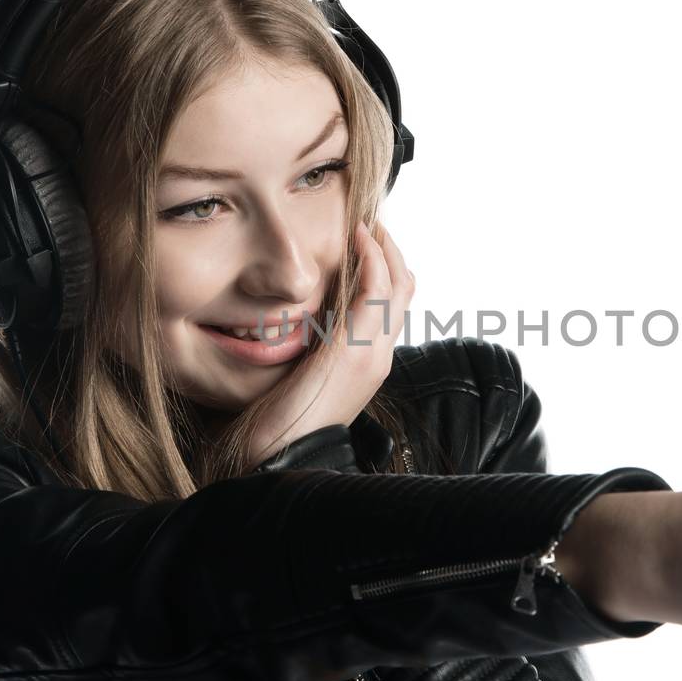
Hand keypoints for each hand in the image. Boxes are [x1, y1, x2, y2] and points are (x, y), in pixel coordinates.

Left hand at [244, 219, 415, 468]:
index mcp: (370, 365)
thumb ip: (313, 350)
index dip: (387, 269)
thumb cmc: (278, 426)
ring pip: (397, 285)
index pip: (394, 307)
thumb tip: (303, 324)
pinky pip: (375, 291)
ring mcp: (373, 354)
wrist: (276, 459)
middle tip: (373, 222)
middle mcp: (380, 358)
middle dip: (392, 251)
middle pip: (405, 290)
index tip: (368, 241)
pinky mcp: (354, 351)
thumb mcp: (303, 380)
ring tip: (367, 221)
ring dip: (384, 247)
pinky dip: (372, 258)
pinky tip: (358, 236)